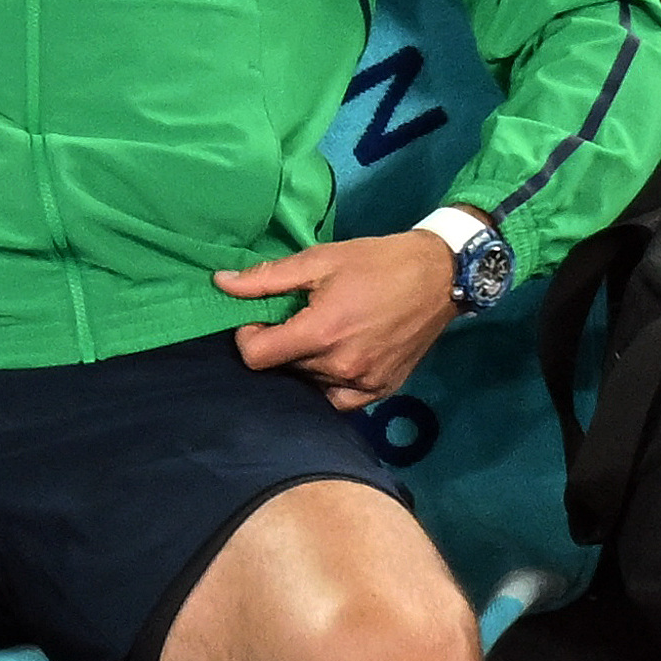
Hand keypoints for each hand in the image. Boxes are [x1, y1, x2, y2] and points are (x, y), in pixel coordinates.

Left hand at [213, 230, 458, 409]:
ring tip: (317, 336)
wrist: (439, 276)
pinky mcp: (381, 391)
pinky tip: (334, 359)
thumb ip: (268, 278)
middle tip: (293, 320)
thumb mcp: (319, 259)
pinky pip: (339, 401)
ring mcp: (363, 384)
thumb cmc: (376, 262)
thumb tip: (221, 283)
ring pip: (309, 385)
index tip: (259, 320)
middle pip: (283, 370)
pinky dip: (328, 384)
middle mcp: (340, 367)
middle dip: (279, 346)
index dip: (248, 337)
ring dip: (303, 365)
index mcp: (321, 333)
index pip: (258, 357)